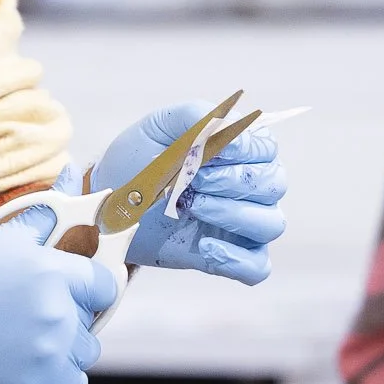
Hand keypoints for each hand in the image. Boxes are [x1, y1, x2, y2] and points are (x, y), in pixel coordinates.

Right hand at [0, 209, 118, 383]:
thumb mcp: (3, 238)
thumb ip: (46, 214)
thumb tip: (73, 177)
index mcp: (53, 272)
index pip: (104, 284)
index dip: (90, 288)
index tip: (75, 292)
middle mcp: (57, 311)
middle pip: (93, 320)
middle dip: (71, 315)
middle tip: (33, 312)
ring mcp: (50, 351)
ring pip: (85, 352)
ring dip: (66, 347)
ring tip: (29, 336)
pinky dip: (59, 377)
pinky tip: (33, 362)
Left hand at [92, 102, 286, 284]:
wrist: (110, 202)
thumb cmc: (138, 160)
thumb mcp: (158, 128)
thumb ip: (191, 116)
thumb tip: (220, 122)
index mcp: (238, 152)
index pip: (266, 148)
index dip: (245, 148)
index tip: (213, 150)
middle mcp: (248, 188)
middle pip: (272, 184)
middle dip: (232, 180)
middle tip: (192, 179)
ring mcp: (240, 224)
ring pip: (270, 223)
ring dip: (232, 214)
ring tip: (191, 205)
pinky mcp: (228, 254)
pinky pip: (256, 266)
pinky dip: (237, 259)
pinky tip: (206, 246)